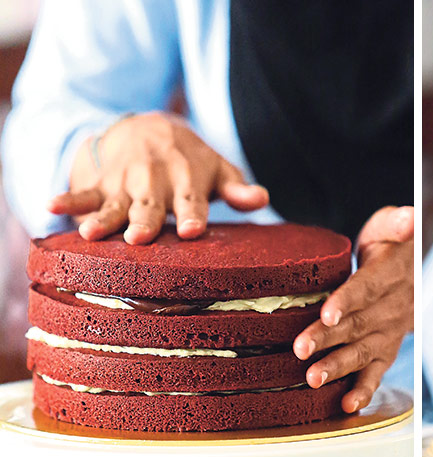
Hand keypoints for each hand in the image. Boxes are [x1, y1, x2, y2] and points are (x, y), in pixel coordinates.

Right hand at [49, 112, 268, 243]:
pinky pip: (83, 193)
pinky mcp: (101, 184)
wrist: (149, 127)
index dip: (193, 215)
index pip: (192, 201)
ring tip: (90, 233)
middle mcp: (155, 181)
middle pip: (150, 206)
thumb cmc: (192, 163)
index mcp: (187, 180)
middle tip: (140, 237)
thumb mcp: (218, 170)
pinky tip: (51, 207)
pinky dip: (68, 199)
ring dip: (103, 217)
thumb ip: (238, 189)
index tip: (192, 231)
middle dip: (146, 220)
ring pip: (114, 204)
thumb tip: (263, 198)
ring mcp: (124, 183)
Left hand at [293, 206, 413, 412]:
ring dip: (338, 366)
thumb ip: (397, 223)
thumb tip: (407, 217)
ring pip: (363, 351)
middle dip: (328, 338)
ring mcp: (390, 333)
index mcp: (391, 275)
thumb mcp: (392, 226)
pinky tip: (347, 406)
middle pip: (358, 324)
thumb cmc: (390, 245)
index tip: (327, 313)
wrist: (411, 272)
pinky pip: (376, 372)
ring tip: (313, 379)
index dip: (348, 301)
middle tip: (300, 349)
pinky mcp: (386, 350)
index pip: (367, 288)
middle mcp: (393, 308)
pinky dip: (364, 390)